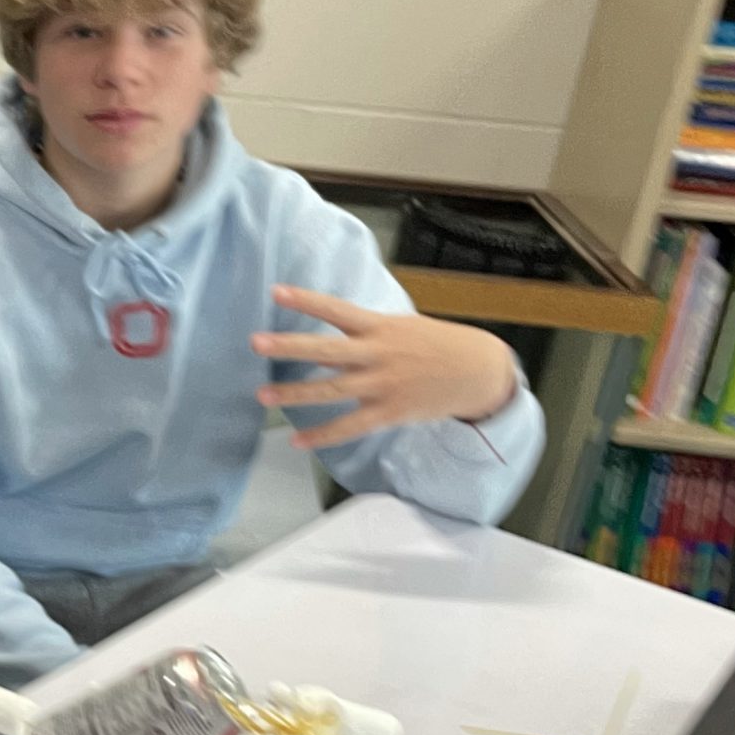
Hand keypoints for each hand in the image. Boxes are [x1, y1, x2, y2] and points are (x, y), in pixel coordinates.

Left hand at [252, 286, 516, 450]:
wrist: (479, 371)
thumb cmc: (436, 343)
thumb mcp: (402, 325)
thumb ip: (367, 329)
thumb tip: (333, 325)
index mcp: (379, 327)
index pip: (336, 310)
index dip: (307, 300)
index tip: (275, 292)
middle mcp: (377, 354)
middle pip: (327, 351)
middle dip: (290, 347)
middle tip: (256, 343)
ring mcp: (382, 385)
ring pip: (332, 391)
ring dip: (295, 394)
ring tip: (262, 396)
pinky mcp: (390, 412)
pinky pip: (351, 426)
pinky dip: (323, 436)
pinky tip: (297, 441)